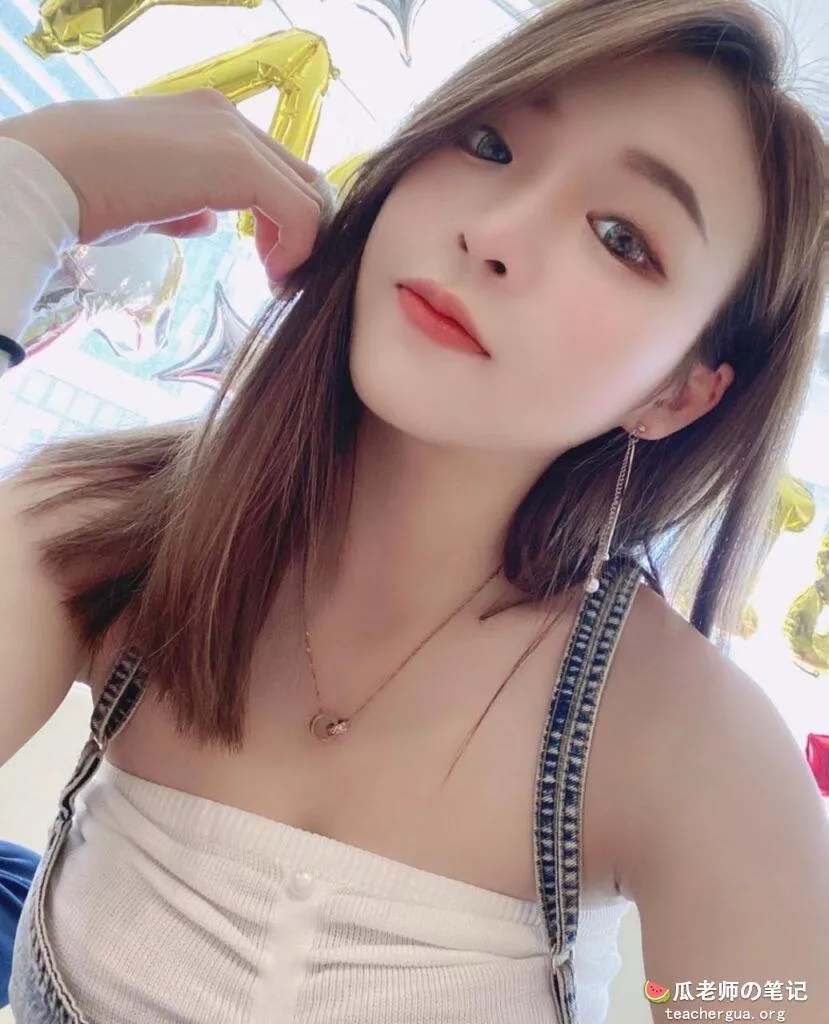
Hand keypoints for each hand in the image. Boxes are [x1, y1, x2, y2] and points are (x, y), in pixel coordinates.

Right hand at [0, 90, 325, 283]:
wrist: (54, 174)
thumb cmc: (88, 191)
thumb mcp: (151, 201)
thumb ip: (188, 206)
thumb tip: (210, 222)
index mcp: (208, 120)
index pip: (274, 169)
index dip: (281, 220)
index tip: (264, 262)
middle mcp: (228, 117)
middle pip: (301, 178)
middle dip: (299, 232)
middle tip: (276, 275)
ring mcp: (234, 133)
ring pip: (309, 193)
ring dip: (302, 243)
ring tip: (273, 278)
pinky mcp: (239, 161)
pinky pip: (301, 211)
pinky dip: (298, 248)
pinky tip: (270, 273)